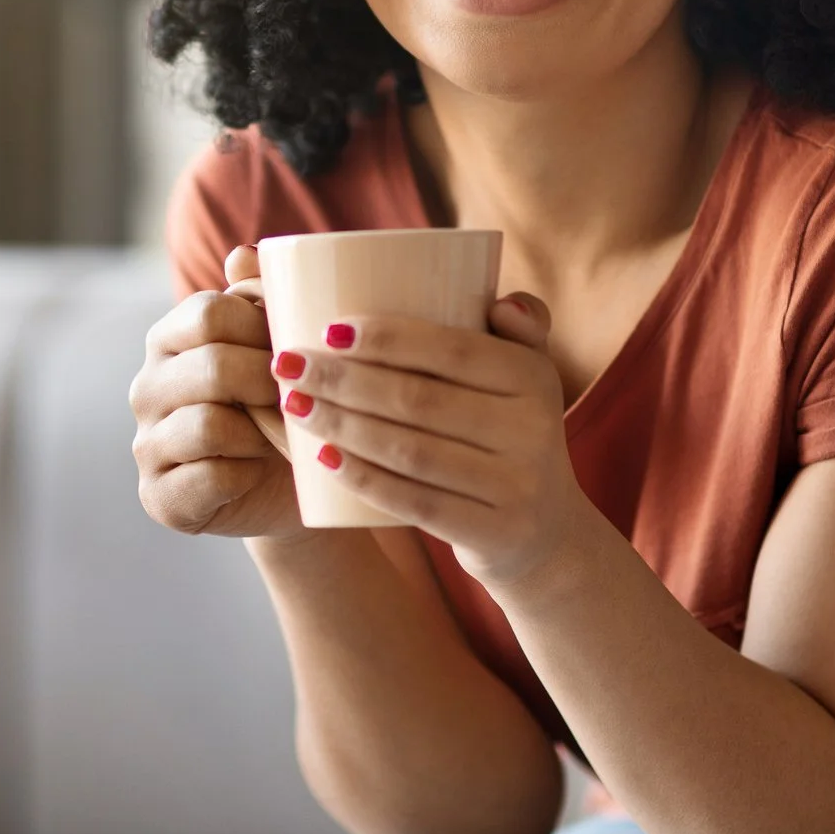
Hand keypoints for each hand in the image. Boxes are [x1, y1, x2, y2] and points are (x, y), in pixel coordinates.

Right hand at [130, 245, 308, 540]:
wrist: (288, 488)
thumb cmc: (283, 405)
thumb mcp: (278, 348)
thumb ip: (260, 296)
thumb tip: (242, 255)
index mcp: (168, 339)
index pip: (210, 313)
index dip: (263, 328)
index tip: (296, 347)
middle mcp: (146, 387)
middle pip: (212, 366)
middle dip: (268, 383)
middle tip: (298, 397)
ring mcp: (147, 443)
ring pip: (209, 424)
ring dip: (259, 434)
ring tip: (278, 437)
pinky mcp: (158, 496)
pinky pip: (209, 477)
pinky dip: (245, 475)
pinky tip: (255, 472)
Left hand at [270, 294, 591, 584]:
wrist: (546, 534)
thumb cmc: (511, 433)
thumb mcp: (528, 377)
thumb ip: (520, 325)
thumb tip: (499, 299)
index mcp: (534, 378)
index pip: (453, 349)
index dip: (388, 338)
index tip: (327, 330)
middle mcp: (533, 431)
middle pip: (419, 400)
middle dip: (343, 379)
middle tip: (288, 364)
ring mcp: (515, 487)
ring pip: (410, 451)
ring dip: (341, 424)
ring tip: (294, 403)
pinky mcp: (492, 533)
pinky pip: (415, 503)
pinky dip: (364, 478)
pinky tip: (322, 457)